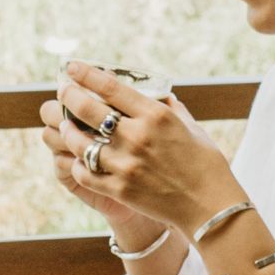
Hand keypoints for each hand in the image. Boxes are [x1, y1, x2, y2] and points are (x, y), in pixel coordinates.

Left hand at [40, 61, 240, 241]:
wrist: (210, 206)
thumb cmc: (205, 164)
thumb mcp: (191, 127)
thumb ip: (171, 108)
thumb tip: (158, 93)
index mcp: (156, 115)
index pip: (111, 87)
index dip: (86, 75)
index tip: (72, 68)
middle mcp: (137, 136)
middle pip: (88, 110)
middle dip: (70, 97)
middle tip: (63, 92)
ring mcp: (126, 164)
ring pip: (80, 142)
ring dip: (68, 132)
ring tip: (65, 126)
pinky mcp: (120, 189)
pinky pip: (85, 173)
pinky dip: (77, 164)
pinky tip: (78, 159)